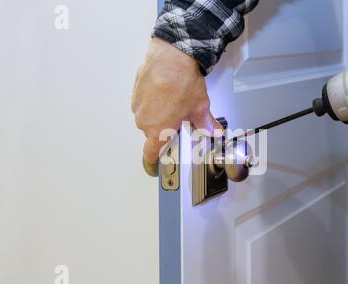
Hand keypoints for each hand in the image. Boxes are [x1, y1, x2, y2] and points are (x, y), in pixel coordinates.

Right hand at [132, 38, 221, 163]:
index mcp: (158, 131)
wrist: (171, 55)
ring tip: (172, 102)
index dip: (153, 161)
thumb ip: (205, 124)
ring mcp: (137, 105)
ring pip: (147, 117)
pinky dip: (151, 100)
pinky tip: (164, 92)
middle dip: (163, 129)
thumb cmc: (181, 81)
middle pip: (151, 133)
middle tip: (177, 120)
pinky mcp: (135, 91)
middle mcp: (144, 121)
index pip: (150, 154)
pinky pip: (142, 102)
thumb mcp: (199, 107)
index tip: (155, 165)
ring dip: (157, 114)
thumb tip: (213, 131)